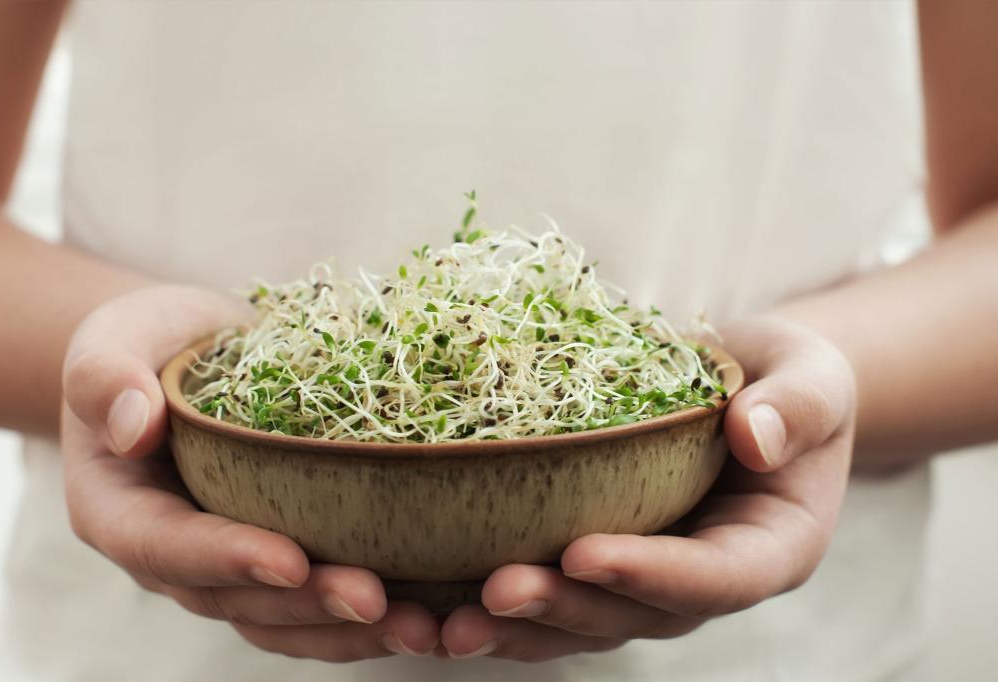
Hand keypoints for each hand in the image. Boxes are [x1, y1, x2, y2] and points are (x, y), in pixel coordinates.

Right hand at [61, 285, 438, 659]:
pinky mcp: (279, 551)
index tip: (290, 558)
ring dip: (348, 630)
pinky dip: (366, 616)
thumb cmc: (150, 341)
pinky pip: (315, 600)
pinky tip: (428, 613)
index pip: (166, 547)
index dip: (226, 559)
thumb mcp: (115, 337)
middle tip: (374, 600)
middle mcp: (174, 554)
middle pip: (235, 599)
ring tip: (418, 628)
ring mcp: (228, 562)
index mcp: (121, 511)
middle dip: (306, 605)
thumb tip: (133, 424)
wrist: (193, 352)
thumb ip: (106, 375)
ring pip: (283, 617)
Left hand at [440, 315, 855, 660]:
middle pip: (633, 615)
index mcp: (768, 549)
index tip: (582, 553)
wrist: (752, 389)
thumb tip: (753, 437)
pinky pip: (553, 592)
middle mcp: (704, 580)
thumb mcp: (811, 378)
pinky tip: (430, 606)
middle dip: (563, 609)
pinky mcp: (604, 560)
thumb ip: (796, 407)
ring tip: (441, 628)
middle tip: (494, 593)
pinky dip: (492, 605)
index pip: (714, 577)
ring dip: (513, 630)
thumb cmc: (788, 380)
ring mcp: (649, 577)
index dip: (650, 574)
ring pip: (581, 622)